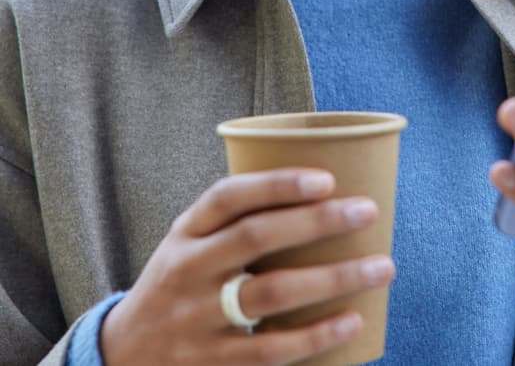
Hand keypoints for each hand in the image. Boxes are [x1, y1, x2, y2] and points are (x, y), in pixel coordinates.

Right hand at [100, 169, 394, 364]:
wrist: (122, 356)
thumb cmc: (180, 285)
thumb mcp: (189, 244)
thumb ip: (236, 221)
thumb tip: (323, 195)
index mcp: (185, 233)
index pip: (227, 197)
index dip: (276, 184)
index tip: (326, 178)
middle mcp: (187, 271)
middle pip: (254, 238)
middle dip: (316, 222)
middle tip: (367, 211)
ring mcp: (197, 320)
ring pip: (269, 294)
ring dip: (331, 279)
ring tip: (380, 266)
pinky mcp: (212, 363)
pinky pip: (270, 350)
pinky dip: (315, 336)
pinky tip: (351, 321)